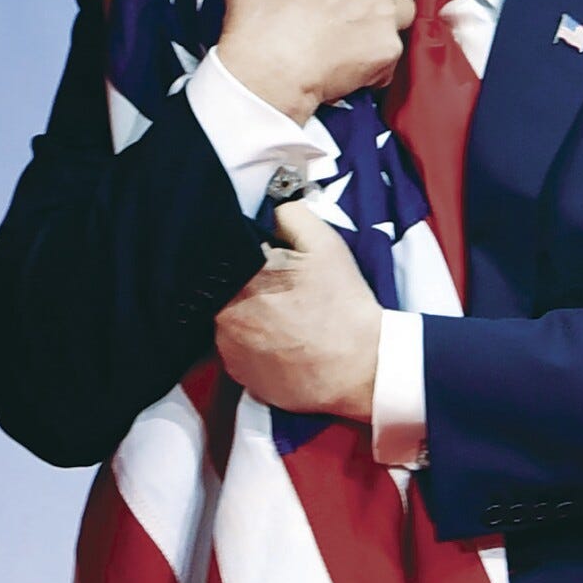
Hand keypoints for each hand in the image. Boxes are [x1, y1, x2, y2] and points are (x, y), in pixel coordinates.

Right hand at [213, 0, 415, 123]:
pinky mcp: (389, 47)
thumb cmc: (256, 15)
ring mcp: (384, 10)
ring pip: (404, 7)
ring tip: (360, 35)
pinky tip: (355, 67)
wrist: (269, 70)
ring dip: (388, 18)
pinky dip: (379, 60)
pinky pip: (394, 51)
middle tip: (350, 6)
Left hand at [214, 200, 382, 420]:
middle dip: (246, 284)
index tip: (268, 264)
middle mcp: (223, 314)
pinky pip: (237, 350)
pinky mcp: (238, 375)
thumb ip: (290, 215)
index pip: (225, 257)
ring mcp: (228, 349)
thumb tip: (270, 207)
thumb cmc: (341, 304)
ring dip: (247, 314)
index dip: (246, 257)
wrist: (359, 368)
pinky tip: (280, 341)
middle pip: (224, 288)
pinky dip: (252, 344)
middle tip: (281, 291)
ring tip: (284, 318)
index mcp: (239, 277)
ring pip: (229, 319)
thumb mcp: (324, 244)